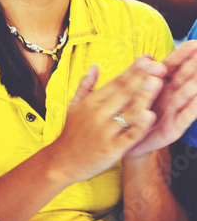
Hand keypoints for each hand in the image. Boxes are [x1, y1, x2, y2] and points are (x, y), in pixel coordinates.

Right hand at [50, 59, 164, 183]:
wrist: (62, 161)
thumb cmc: (71, 132)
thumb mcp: (74, 106)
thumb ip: (85, 85)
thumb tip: (95, 66)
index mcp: (90, 102)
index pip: (115, 82)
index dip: (132, 70)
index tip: (147, 58)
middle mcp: (98, 114)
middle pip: (124, 93)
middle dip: (142, 78)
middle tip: (158, 65)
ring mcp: (105, 131)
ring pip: (129, 112)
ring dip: (144, 97)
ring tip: (157, 82)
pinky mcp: (112, 148)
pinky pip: (129, 136)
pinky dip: (140, 126)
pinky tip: (150, 116)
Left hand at [125, 42, 196, 157]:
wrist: (128, 144)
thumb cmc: (133, 115)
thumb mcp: (135, 93)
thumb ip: (142, 76)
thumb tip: (148, 56)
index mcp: (159, 87)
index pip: (171, 67)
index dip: (181, 55)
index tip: (194, 42)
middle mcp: (170, 98)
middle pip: (183, 78)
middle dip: (194, 66)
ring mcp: (174, 113)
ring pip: (185, 96)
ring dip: (193, 85)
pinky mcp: (173, 130)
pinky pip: (184, 118)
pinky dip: (191, 109)